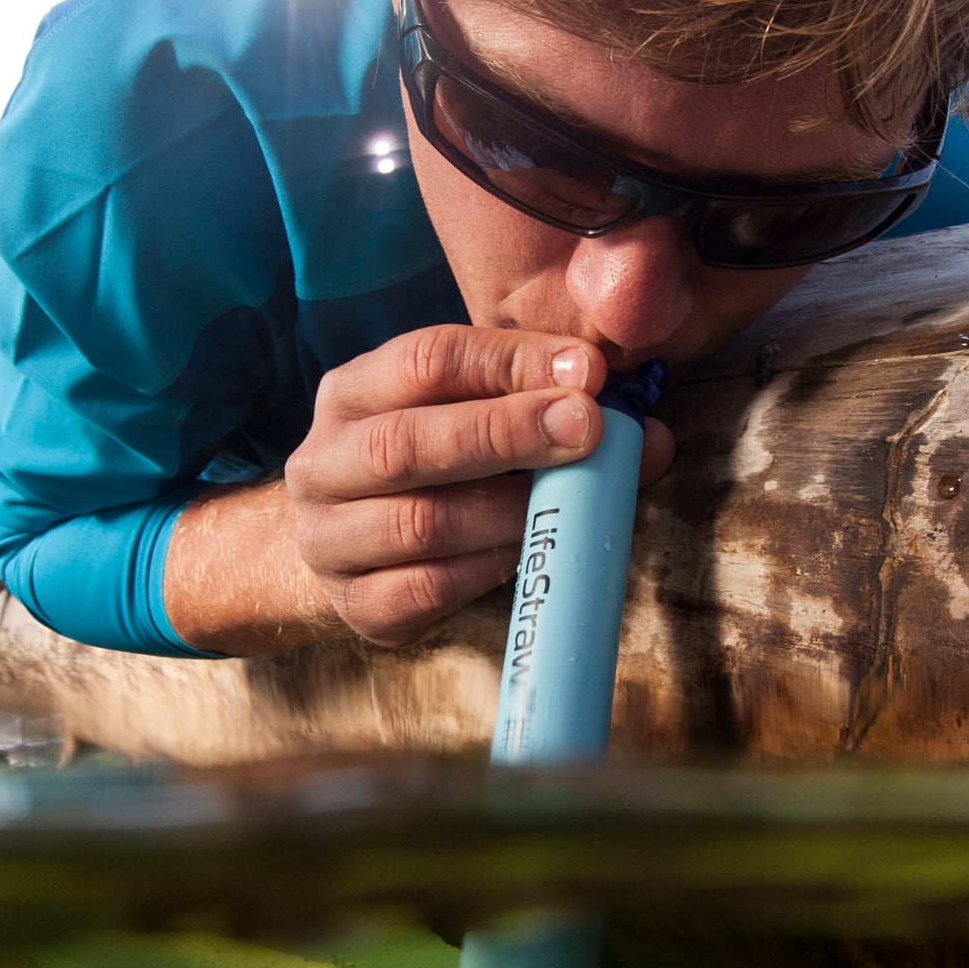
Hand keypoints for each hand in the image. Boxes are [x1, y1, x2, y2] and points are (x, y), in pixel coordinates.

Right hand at [282, 325, 673, 647]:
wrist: (348, 548)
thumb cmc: (431, 469)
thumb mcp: (467, 415)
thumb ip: (540, 405)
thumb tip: (646, 434)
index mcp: (351, 395)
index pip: (426, 360)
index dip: (509, 362)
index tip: (586, 371)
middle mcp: (322, 463)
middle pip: (407, 443)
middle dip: (506, 432)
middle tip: (587, 429)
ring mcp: (330, 540)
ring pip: (419, 523)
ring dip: (507, 509)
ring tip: (570, 502)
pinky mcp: (357, 607)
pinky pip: (426, 590)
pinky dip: (488, 570)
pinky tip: (531, 552)